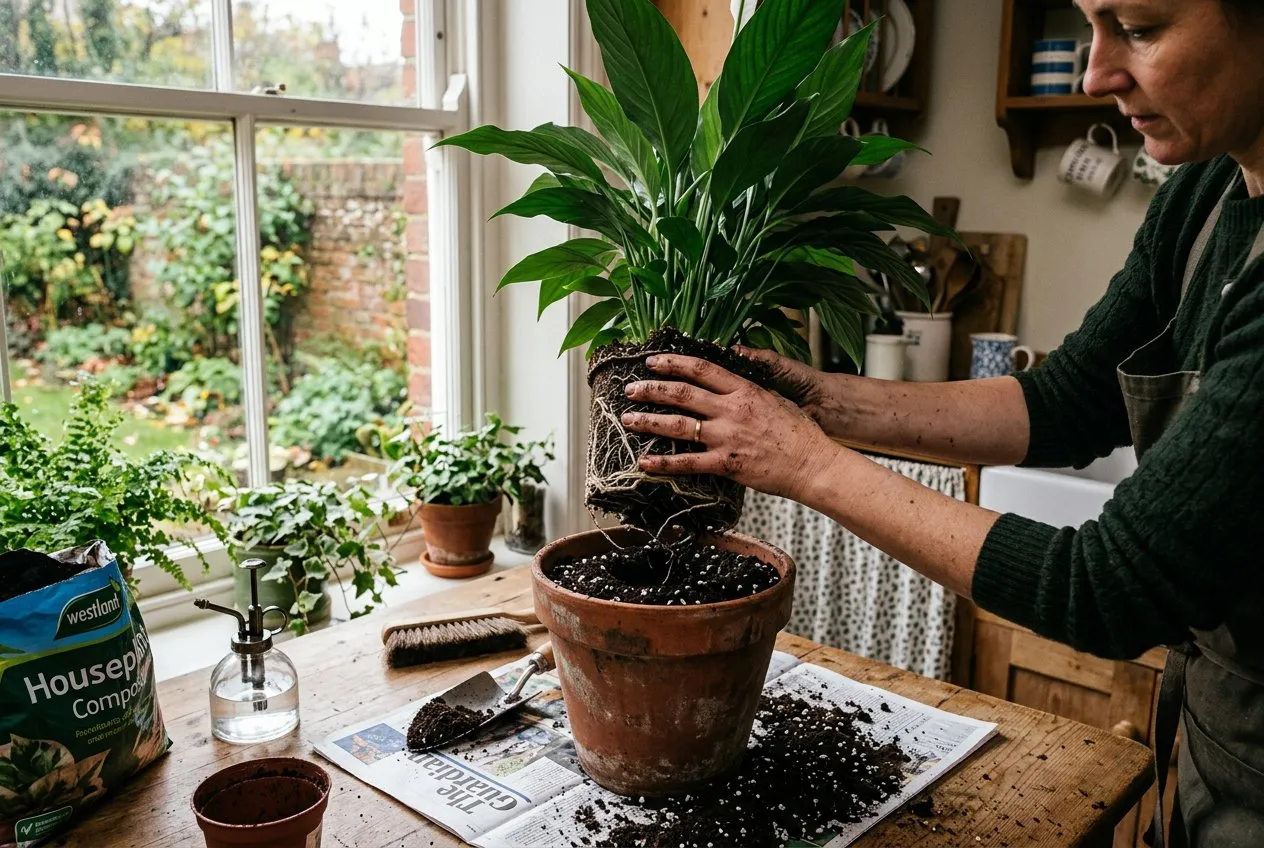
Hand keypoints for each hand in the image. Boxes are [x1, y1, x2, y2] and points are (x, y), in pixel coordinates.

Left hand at [621, 353, 841, 502]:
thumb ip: (749, 389)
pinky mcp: (726, 464)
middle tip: (630, 389)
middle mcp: (732, 410)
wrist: (813, 464)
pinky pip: (688, 463)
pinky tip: (644, 462)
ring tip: (627, 419)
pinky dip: (663, 462)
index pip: (701, 369)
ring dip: (649, 421)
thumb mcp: (775, 399)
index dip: (672, 363)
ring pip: (678, 425)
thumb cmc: (799, 433)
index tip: (652, 361)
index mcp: (744, 390)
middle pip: (682, 394)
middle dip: (651, 389)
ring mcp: (727, 437)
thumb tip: (730, 377)